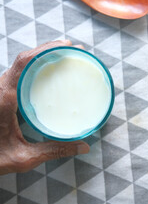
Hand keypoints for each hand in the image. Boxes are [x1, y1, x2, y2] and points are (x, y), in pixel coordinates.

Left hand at [0, 40, 89, 174]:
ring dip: (40, 56)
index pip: (24, 63)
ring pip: (19, 65)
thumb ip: (54, 151)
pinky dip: (33, 67)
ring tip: (62, 56)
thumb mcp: (24, 157)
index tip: (67, 46)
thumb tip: (83, 146)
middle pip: (23, 59)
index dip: (46, 49)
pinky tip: (46, 73)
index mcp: (4, 99)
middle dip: (49, 49)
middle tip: (72, 49)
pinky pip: (16, 74)